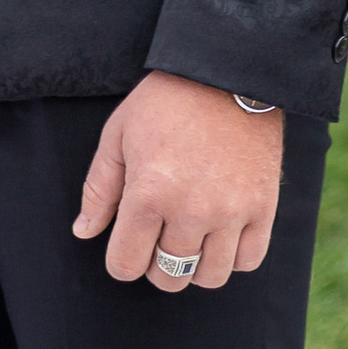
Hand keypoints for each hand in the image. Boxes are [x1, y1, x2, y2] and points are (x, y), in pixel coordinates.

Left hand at [74, 73, 283, 292]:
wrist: (226, 72)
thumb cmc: (165, 101)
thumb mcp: (118, 134)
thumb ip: (99, 189)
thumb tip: (84, 232)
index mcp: (147, 194)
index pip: (125, 266)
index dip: (122, 260)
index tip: (129, 244)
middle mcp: (190, 211)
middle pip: (168, 277)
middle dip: (156, 265)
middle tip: (159, 236)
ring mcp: (231, 212)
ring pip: (209, 277)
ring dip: (195, 264)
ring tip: (191, 235)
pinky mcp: (263, 207)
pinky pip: (247, 261)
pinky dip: (232, 257)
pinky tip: (221, 232)